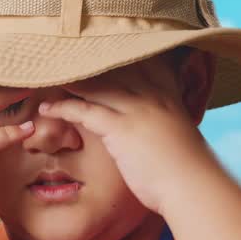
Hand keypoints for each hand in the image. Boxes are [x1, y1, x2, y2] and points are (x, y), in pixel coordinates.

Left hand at [37, 59, 218, 215]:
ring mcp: (137, 109)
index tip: (94, 52)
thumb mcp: (180, 137)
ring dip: (69, 82)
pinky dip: (63, 108)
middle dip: (87, 64)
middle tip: (62, 59)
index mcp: (168, 95)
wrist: (194, 187)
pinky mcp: (121, 128)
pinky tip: (47, 108)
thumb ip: (166, 125)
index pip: (140, 63)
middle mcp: (153, 95)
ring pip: (96, 85)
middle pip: (113, 69)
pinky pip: (85, 110)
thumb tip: (157, 132)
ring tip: (47, 80)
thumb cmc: (189, 171)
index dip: (115, 57)